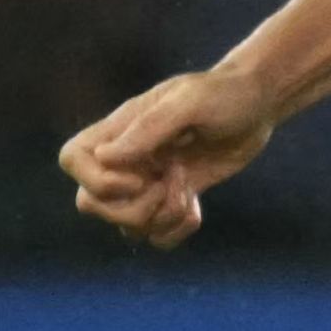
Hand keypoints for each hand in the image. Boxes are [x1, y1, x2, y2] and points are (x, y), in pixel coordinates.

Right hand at [59, 64, 280, 247]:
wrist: (258, 105)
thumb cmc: (224, 94)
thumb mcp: (190, 103)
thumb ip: (149, 129)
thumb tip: (106, 158)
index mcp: (119, 131)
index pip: (72, 160)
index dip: (97, 180)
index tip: (140, 175)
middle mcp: (126, 160)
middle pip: (90, 204)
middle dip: (131, 208)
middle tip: (170, 184)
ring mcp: (148, 182)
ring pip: (124, 226)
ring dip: (159, 218)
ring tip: (187, 191)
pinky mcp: (172, 199)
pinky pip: (155, 236)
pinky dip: (174, 232)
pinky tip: (196, 208)